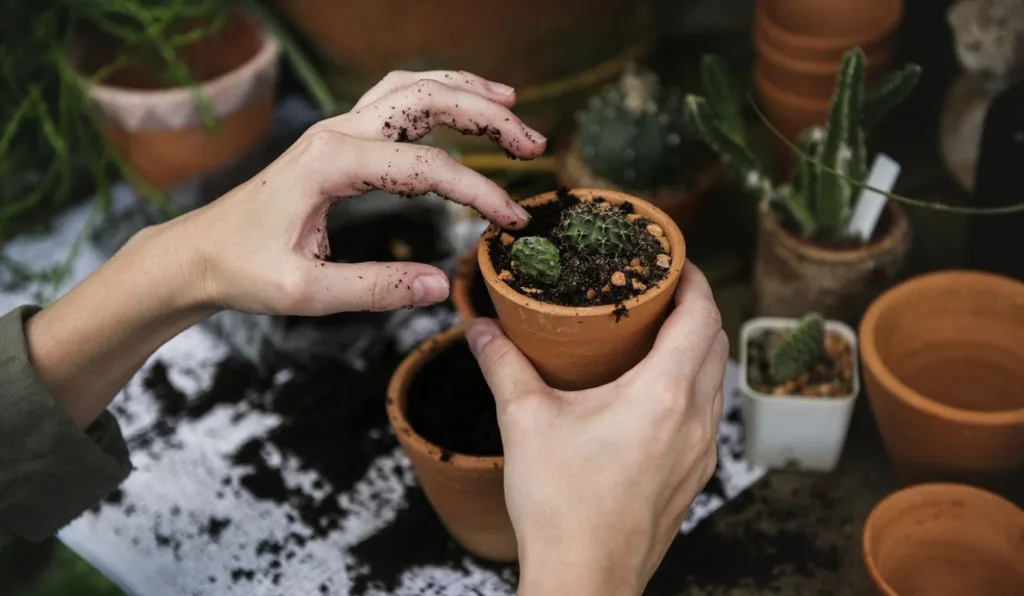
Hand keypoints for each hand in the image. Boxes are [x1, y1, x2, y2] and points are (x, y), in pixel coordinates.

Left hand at [159, 69, 545, 315]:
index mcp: (331, 163)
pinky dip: (436, 97)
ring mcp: (336, 130)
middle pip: (426, 100)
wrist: (198, 253)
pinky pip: (394, 101)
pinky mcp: (337, 141)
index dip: (479, 192)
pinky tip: (460, 107)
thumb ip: (375, 288)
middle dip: (487, 115)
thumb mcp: (305, 293)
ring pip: (411, 88)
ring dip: (465, 92)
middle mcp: (336, 132)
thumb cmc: (243, 270)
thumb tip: (440, 286)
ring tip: (511, 104)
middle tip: (533, 143)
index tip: (512, 222)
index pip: (427, 168)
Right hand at [466, 263, 727, 595]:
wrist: (584, 579)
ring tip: (655, 335)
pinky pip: (708, 415)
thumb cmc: (560, 506)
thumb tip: (480, 329)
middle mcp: (695, 420)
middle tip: (658, 291)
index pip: (702, 315)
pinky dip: (692, 387)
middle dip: (696, 308)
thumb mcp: (524, 422)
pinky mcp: (694, 477)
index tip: (673, 260)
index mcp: (663, 395)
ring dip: (697, 348)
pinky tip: (653, 393)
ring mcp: (701, 453)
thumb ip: (503, 365)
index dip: (694, 279)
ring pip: (716, 380)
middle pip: (717, 342)